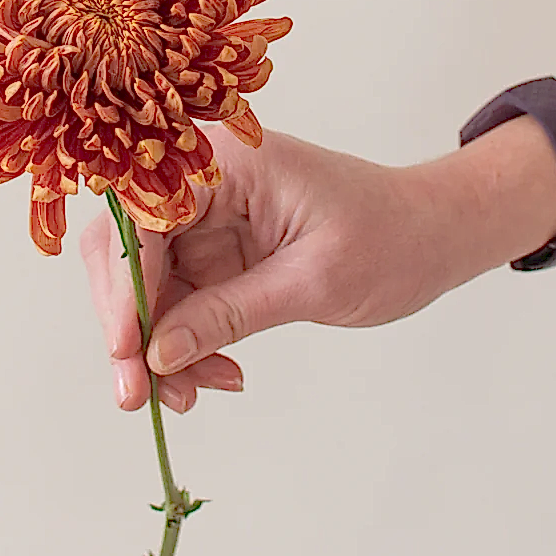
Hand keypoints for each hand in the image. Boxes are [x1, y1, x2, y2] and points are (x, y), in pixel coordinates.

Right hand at [80, 122, 451, 413]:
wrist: (430, 236)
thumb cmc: (390, 239)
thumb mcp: (313, 282)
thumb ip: (228, 314)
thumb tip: (156, 355)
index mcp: (227, 161)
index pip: (145, 215)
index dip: (125, 282)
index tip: (127, 350)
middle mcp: (202, 182)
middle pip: (127, 247)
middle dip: (129, 322)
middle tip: (137, 394)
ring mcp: (205, 218)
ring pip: (144, 282)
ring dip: (156, 344)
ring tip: (188, 394)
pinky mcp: (213, 251)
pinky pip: (175, 299)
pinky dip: (182, 342)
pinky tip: (210, 374)